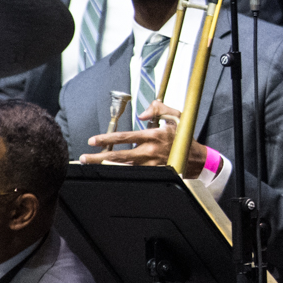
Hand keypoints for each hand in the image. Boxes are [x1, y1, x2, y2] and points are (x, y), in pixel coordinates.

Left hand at [79, 102, 207, 172]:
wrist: (197, 158)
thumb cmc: (184, 137)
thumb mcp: (175, 116)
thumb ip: (158, 109)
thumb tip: (142, 113)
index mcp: (153, 135)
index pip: (125, 137)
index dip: (107, 139)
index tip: (93, 140)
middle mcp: (150, 151)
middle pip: (119, 156)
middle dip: (99, 157)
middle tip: (85, 157)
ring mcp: (151, 165)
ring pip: (123, 166)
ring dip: (106, 166)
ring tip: (91, 164)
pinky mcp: (153, 173)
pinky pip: (133, 173)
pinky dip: (120, 172)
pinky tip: (109, 171)